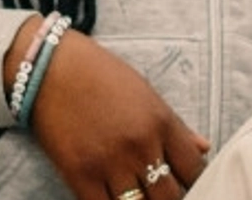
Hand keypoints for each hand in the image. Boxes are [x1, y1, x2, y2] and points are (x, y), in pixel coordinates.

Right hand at [25, 30, 208, 199]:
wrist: (47, 65)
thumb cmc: (98, 73)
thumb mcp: (144, 92)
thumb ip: (175, 126)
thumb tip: (204, 148)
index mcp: (160, 122)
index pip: (195, 171)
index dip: (194, 182)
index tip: (184, 182)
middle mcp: (140, 145)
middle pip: (170, 197)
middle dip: (167, 198)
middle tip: (157, 191)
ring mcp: (109, 162)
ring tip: (137, 195)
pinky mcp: (80, 174)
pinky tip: (112, 198)